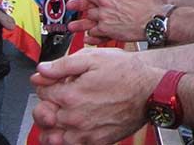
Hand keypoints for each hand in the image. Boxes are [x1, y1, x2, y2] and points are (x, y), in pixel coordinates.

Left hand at [31, 48, 161, 144]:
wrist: (152, 92)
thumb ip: (64, 64)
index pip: (42, 92)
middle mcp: (73, 117)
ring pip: (50, 136)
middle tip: (57, 96)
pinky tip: (73, 126)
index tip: (55, 80)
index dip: (47, 83)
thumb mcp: (97, 58)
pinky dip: (65, 137)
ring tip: (59, 115)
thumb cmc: (128, 73)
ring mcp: (83, 132)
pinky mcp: (94, 142)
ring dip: (50, 125)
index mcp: (71, 94)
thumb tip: (42, 70)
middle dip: (46, 103)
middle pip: (42, 115)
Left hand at [66, 0, 163, 42]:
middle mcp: (105, 0)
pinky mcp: (105, 30)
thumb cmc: (153, 2)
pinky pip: (92, 30)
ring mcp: (103, 15)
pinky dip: (91, 30)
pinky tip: (93, 30)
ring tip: (84, 16)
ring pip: (86, 12)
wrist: (157, 22)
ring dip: (85, 12)